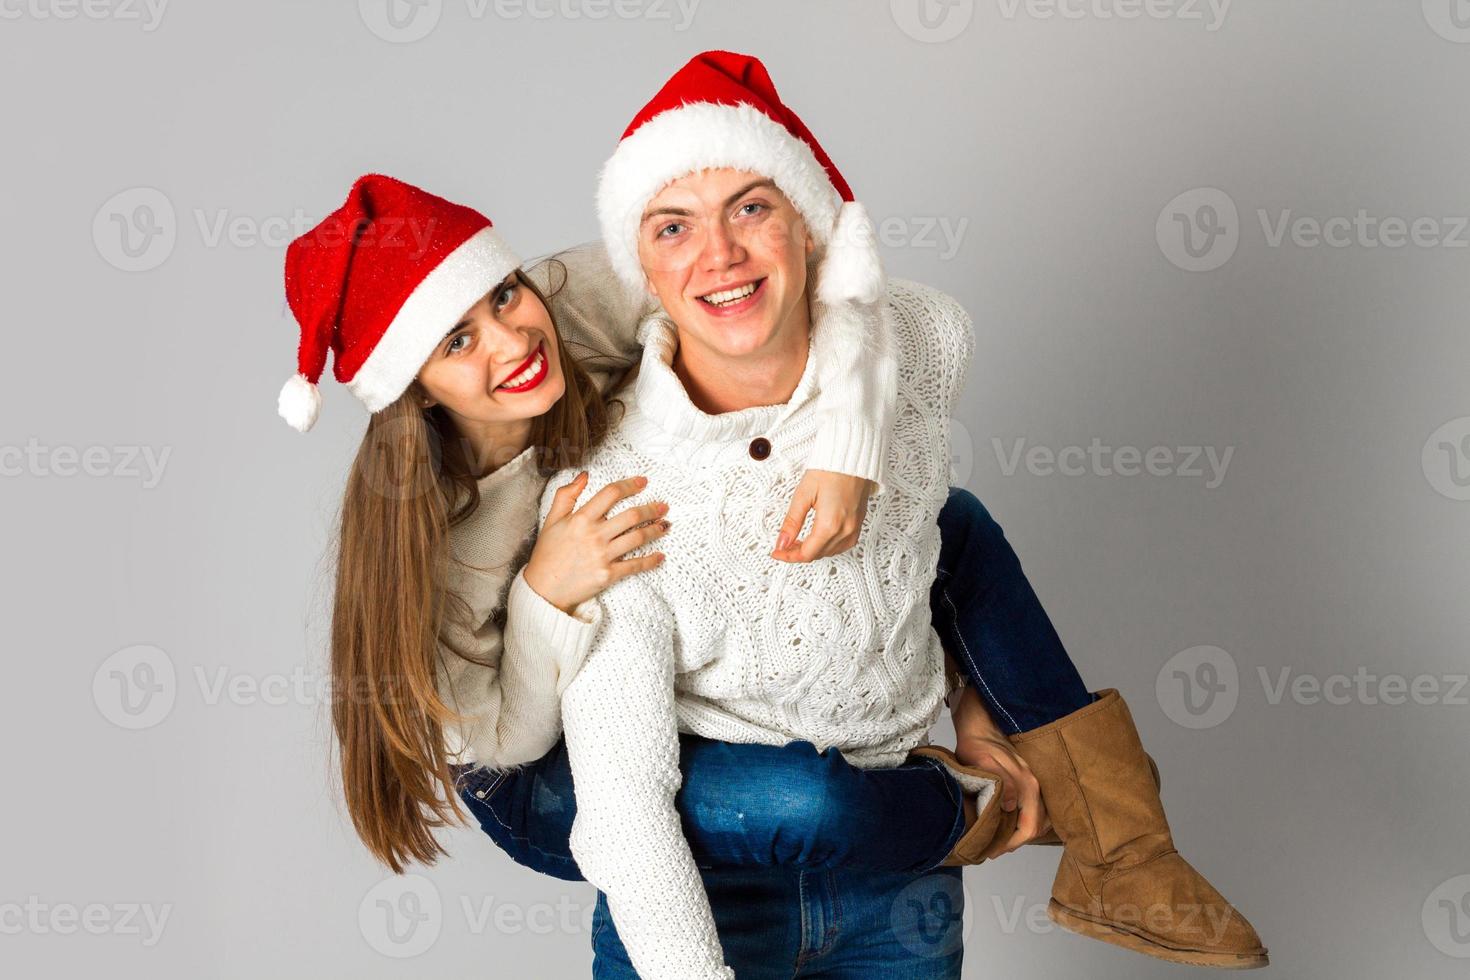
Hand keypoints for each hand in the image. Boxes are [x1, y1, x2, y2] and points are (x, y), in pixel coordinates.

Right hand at [523, 473, 669, 613]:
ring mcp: (602, 556)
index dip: (630, 485)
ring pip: (638, 538)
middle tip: (663, 506)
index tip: (643, 482)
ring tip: (665, 525)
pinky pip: (635, 565)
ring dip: (655, 530)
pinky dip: (651, 560)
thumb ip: (566, 495)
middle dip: (651, 509)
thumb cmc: (547, 553)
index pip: (611, 494)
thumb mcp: (551, 519)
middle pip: (631, 515)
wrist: (543, 589)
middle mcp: (594, 535)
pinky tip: (660, 556)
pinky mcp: (608, 575)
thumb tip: (584, 476)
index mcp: (581, 519)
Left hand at [770, 469, 874, 561]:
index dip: (788, 556)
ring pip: (829, 552)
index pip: (806, 553)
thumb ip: (792, 522)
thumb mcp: (803, 495)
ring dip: (813, 550)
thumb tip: (782, 542)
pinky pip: (842, 545)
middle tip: (783, 545)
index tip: (777, 552)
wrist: (852, 458)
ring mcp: (854, 528)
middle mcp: (845, 530)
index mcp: (829, 524)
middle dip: (798, 553)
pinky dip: (827, 546)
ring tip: (798, 541)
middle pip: (817, 554)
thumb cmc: (830, 470)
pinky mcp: (859, 524)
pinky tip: (817, 539)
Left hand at [951, 685, 1050, 858]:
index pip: (1029, 827)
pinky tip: (1006, 821)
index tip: (994, 850)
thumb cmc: (976, 743)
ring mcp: (1032, 781)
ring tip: (1000, 838)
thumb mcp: (983, 763)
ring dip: (1021, 831)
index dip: (1012, 843)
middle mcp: (1035, 785)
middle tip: (995, 848)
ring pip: (1037, 818)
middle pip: (1037, 826)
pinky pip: (1032, 807)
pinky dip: (1023, 819)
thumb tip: (1013, 806)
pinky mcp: (1026, 779)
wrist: (978, 722)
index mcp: (1027, 785)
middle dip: (1017, 840)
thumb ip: (1002, 783)